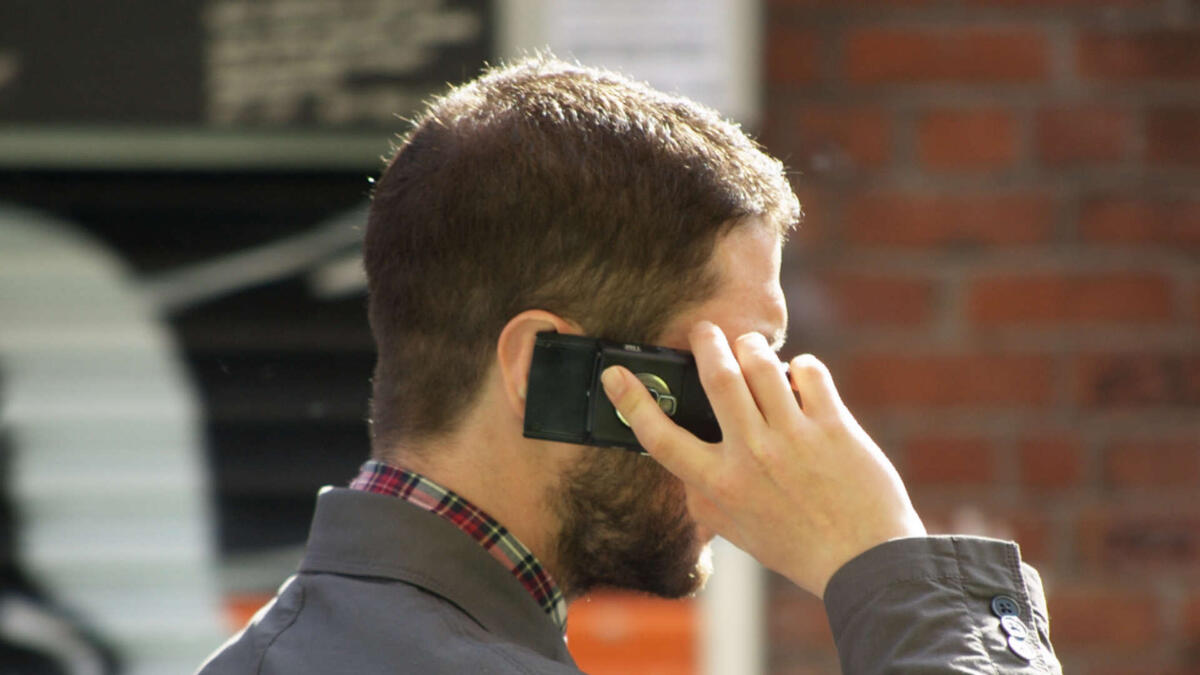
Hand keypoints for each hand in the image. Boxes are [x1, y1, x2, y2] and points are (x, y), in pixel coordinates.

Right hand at [601, 321, 924, 597]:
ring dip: (752, 346)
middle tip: (704, 330)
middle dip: (706, 342)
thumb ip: (703, 497)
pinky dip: (801, 366)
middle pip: (717, 378)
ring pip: (762, 364)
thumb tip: (681, 466)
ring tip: (751, 347)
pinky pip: (810, 372)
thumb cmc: (797, 548)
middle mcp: (752, 456)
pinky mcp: (833, 426)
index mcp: (720, 485)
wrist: (864, 562)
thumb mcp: (735, 531)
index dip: (631, 402)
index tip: (615, 374)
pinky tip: (799, 377)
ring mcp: (794, 438)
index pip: (661, 437)